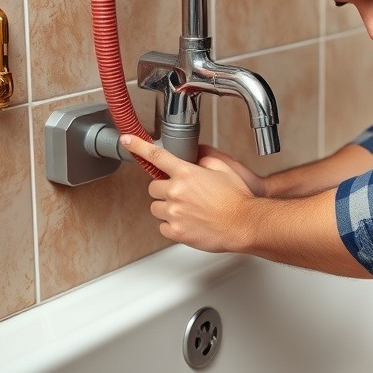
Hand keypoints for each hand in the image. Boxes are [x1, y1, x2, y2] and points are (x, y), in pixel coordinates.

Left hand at [121, 135, 254, 252]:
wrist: (245, 224)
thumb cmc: (238, 199)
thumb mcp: (224, 170)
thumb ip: (205, 162)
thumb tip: (197, 162)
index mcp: (186, 173)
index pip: (156, 155)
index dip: (138, 146)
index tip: (127, 140)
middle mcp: (176, 192)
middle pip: (153, 188)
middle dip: (165, 190)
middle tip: (182, 195)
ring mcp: (174, 213)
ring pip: (156, 208)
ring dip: (167, 208)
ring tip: (188, 211)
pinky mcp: (176, 232)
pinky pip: (163, 227)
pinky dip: (172, 225)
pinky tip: (189, 223)